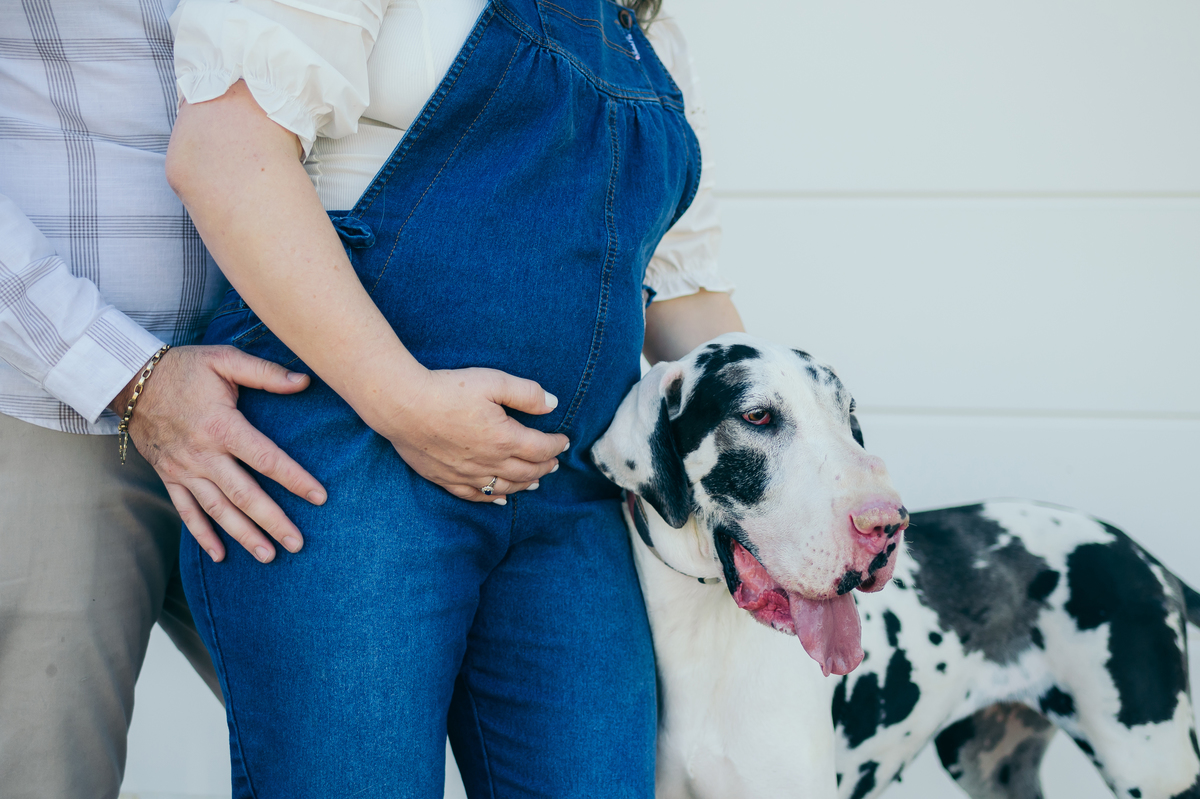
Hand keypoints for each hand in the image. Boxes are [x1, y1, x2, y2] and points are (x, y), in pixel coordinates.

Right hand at [112, 345, 325, 562]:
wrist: (128, 380)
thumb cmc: (184, 367)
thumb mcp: (224, 359)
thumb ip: (265, 373)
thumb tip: (305, 381)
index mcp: (222, 426)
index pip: (266, 459)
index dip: (294, 479)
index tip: (319, 497)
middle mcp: (203, 454)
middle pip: (244, 494)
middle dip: (272, 521)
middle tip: (298, 544)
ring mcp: (184, 469)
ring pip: (217, 510)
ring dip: (243, 535)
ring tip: (268, 555)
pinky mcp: (169, 476)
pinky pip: (186, 511)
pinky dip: (202, 535)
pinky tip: (219, 555)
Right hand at [382, 367, 568, 502]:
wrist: (403, 406)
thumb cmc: (447, 390)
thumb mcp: (492, 381)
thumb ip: (526, 393)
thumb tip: (552, 404)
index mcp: (504, 438)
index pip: (540, 448)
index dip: (556, 446)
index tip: (564, 441)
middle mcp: (489, 462)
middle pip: (526, 471)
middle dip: (544, 467)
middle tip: (554, 463)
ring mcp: (466, 474)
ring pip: (504, 487)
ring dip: (524, 484)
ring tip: (536, 482)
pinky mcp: (445, 478)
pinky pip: (475, 495)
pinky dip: (493, 498)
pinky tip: (501, 499)